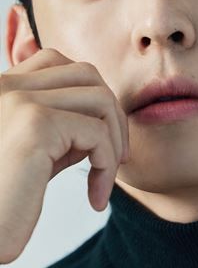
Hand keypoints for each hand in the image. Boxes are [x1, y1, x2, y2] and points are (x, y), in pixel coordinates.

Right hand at [0, 48, 128, 263]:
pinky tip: (95, 199)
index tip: (100, 142)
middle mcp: (4, 86)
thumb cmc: (5, 205)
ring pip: (101, 99)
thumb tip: (106, 116)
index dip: (91, 97)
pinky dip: (108, 167)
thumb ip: (62, 128)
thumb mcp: (37, 155)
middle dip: (113, 116)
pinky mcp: (36, 125)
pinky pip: (98, 134)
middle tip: (116, 160)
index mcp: (0, 88)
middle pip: (87, 74)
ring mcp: (19, 100)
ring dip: (114, 144)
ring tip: (103, 181)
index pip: (58, 62)